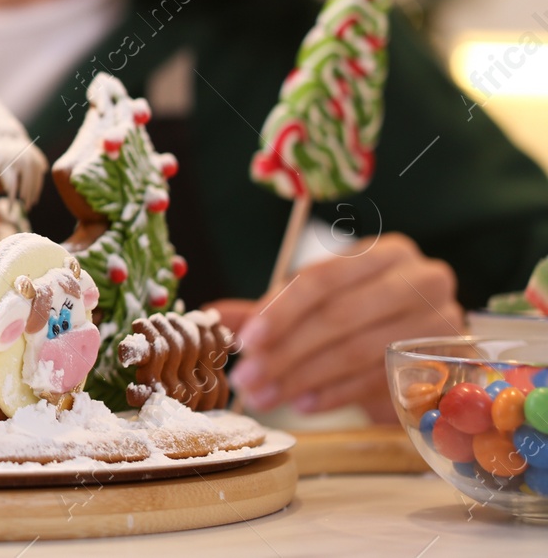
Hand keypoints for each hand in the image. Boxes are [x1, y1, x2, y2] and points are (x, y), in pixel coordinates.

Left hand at [207, 233, 462, 423]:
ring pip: (357, 353)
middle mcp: (420, 281)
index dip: (281, 311)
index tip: (246, 341)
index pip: (323, 278)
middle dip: (286, 352)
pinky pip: (379, 383)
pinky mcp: (446, 366)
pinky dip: (335, 395)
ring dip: (303, 379)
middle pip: (340, 317)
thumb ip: (269, 308)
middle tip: (247, 378)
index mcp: (384, 253)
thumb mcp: (320, 302)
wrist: (429, 346)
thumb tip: (211, 315)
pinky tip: (303, 404)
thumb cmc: (364, 314)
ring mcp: (441, 324)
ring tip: (265, 396)